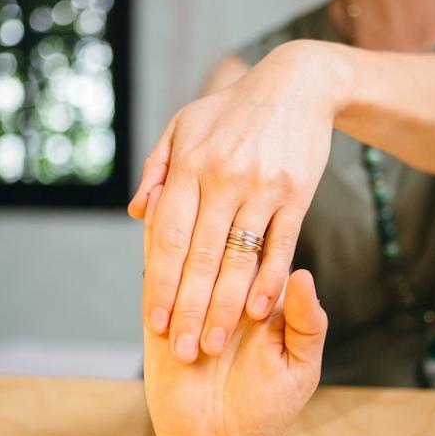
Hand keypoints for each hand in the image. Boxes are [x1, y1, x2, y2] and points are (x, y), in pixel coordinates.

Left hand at [130, 40, 343, 362]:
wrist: (296, 84)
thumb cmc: (231, 110)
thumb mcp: (184, 126)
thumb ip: (158, 170)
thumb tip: (136, 214)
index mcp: (191, 164)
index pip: (170, 236)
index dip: (160, 282)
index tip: (154, 321)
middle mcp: (224, 177)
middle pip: (202, 256)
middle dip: (190, 308)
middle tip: (182, 351)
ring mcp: (263, 186)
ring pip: (240, 257)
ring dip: (226, 307)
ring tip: (215, 344)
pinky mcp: (298, 193)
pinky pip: (282, 244)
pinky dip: (269, 279)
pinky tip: (259, 312)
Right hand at [142, 187, 327, 435]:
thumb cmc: (268, 406)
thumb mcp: (300, 367)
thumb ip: (304, 323)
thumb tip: (300, 273)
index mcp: (260, 296)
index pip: (262, 247)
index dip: (263, 217)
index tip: (270, 177)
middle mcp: (224, 288)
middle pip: (220, 238)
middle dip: (219, 212)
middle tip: (227, 171)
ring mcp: (188, 296)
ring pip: (183, 244)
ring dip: (183, 219)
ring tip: (181, 181)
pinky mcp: (157, 311)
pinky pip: (154, 267)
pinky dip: (155, 240)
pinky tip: (152, 210)